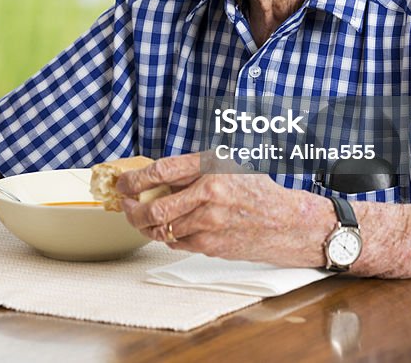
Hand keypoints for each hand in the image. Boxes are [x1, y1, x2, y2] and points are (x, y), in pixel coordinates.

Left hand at [118, 153, 333, 266]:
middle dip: (133, 210)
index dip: (134, 179)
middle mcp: (209, 193)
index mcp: (211, 166)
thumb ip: (191, 169)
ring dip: (147, 225)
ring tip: (144, 218)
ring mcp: (209, 222)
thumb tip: (151, 176)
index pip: (160, 171)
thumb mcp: (226, 165)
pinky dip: (167, 236)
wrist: (286, 222)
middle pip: (155, 207)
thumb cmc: (255, 190)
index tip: (123, 183)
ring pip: (161, 228)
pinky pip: (176, 242)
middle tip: (127, 207)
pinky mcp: (211, 245)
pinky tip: (171, 228)